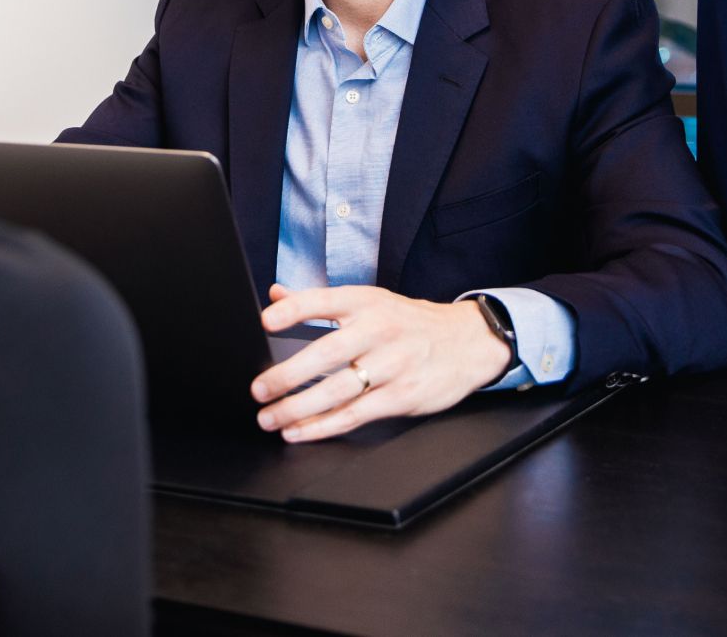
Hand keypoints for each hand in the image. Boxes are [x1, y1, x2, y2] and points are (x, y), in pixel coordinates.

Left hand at [251, 282, 512, 442]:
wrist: (467, 342)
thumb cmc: (409, 322)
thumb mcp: (369, 301)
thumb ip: (319, 300)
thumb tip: (276, 295)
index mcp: (366, 301)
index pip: (323, 300)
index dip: (293, 310)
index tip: (266, 320)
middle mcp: (379, 330)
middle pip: (326, 353)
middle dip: (287, 375)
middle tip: (259, 389)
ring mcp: (393, 364)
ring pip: (338, 390)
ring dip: (299, 408)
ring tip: (271, 417)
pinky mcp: (402, 396)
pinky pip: (356, 414)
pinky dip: (324, 426)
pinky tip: (301, 431)